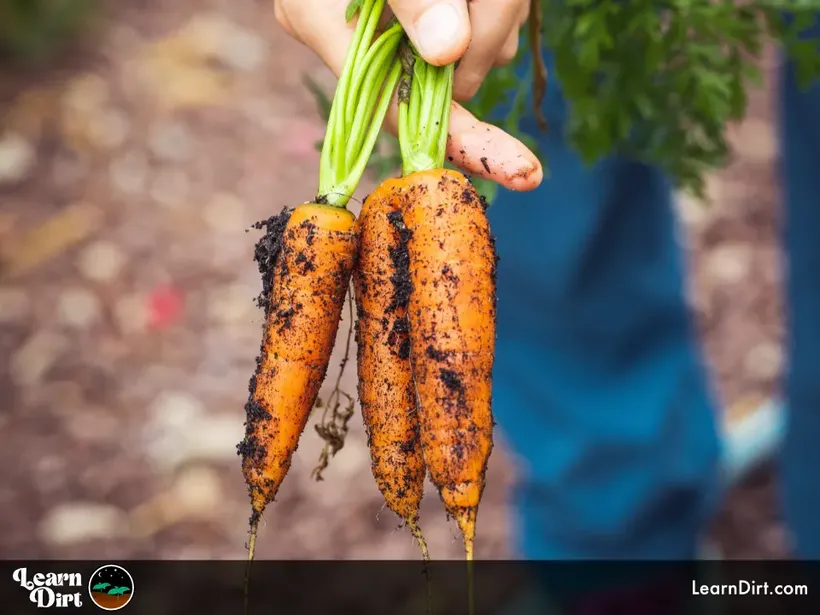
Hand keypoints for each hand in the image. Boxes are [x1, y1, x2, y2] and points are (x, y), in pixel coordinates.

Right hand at [275, 0, 541, 190]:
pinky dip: (501, 3)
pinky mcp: (429, 14)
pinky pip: (486, 26)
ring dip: (501, 10)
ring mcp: (396, 27)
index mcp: (322, 21)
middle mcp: (356, 35)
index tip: (521, 170)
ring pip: (479, 50)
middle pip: (450, 78)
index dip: (461, 139)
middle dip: (491, 34)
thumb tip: (448, 51)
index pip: (398, 109)